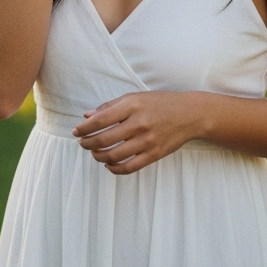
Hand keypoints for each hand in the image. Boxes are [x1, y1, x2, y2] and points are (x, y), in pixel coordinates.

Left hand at [72, 91, 203, 174]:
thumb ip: (110, 106)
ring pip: (114, 155)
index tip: (76, 131)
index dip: (84, 128)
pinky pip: (129, 167)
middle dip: (87, 144)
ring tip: (95, 152)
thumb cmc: (160, 103)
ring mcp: (148, 141)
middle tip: (82, 143)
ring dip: (98, 156)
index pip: (100, 120)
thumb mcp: (135, 97)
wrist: (190, 114)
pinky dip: (114, 168)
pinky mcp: (154, 154)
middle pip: (104, 140)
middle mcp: (139, 123)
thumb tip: (87, 117)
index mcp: (133, 105)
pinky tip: (109, 164)